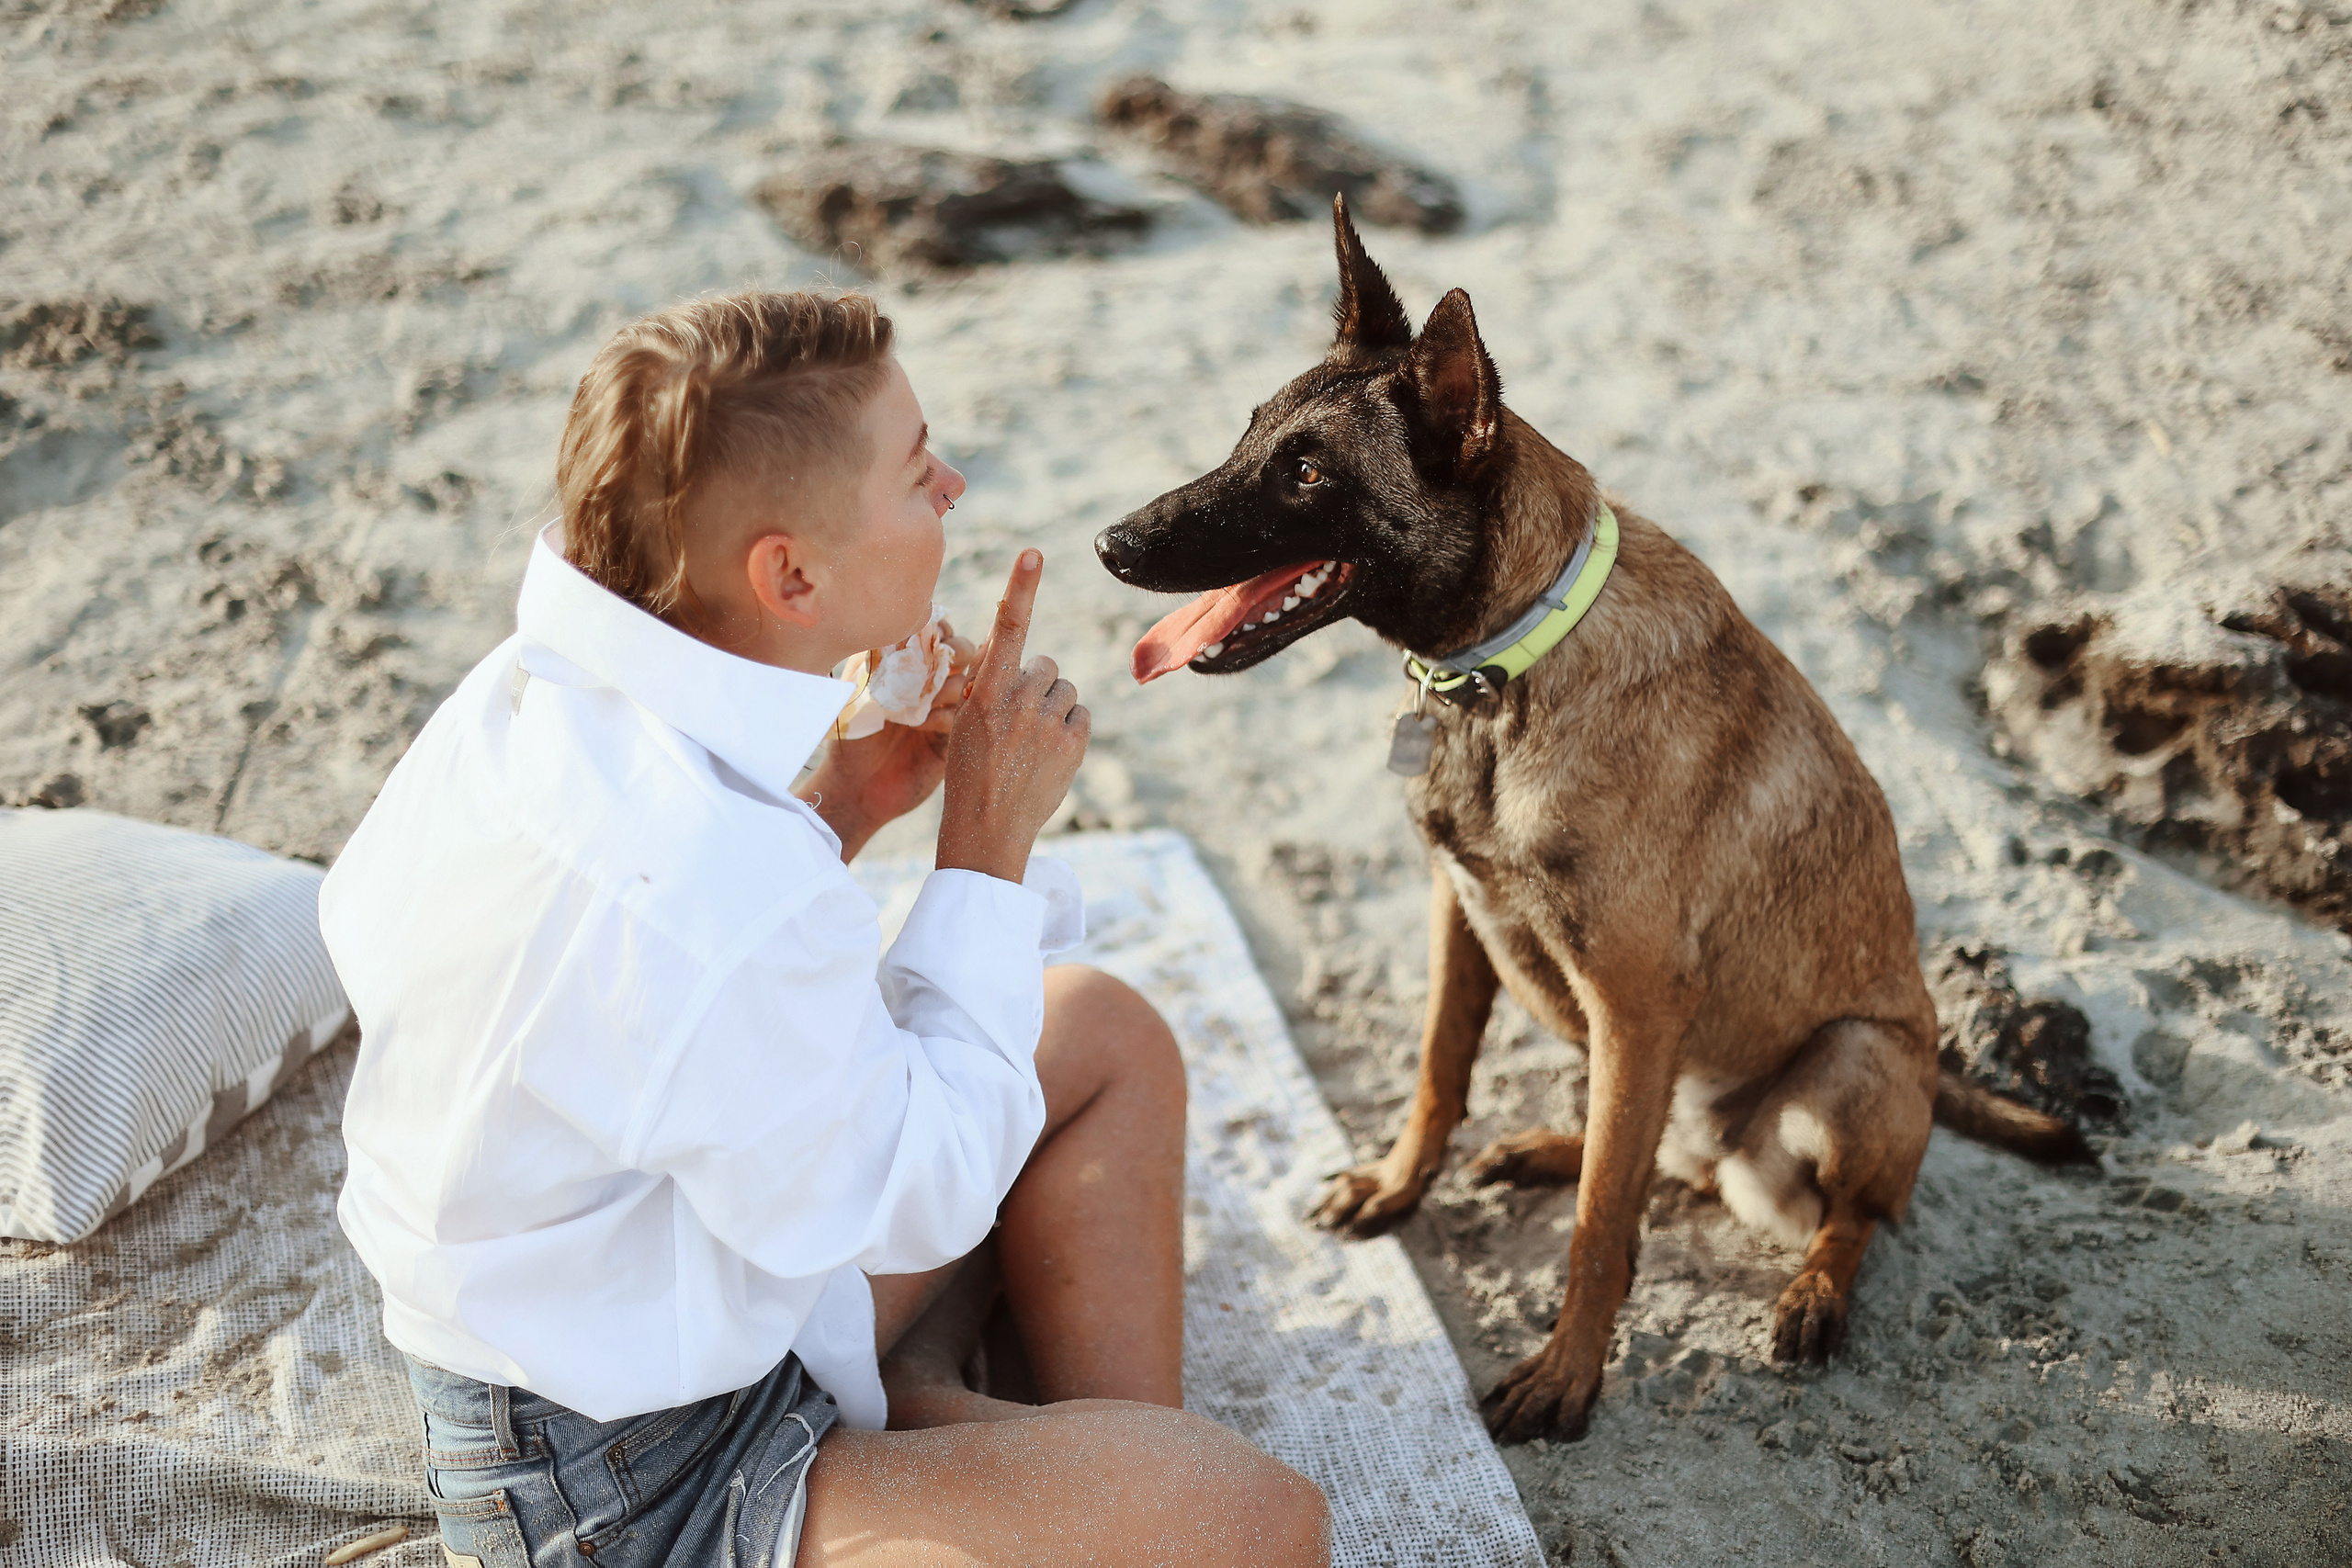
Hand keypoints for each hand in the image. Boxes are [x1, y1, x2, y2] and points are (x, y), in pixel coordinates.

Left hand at [800, 631, 978, 860]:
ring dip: (950, 685)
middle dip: (956, 650)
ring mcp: (946, 710)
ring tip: (925, 702)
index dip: (937, 626)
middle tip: (942, 661)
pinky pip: (966, 718)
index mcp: (909, 666)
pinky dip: (948, 716)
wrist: (854, 788)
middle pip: (962, 651)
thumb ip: (876, 658)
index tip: (930, 631)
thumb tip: (895, 626)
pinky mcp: (953, 739)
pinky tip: (925, 726)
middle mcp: (931, 684)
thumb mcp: (857, 693)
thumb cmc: (849, 738)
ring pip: (969, 682)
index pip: (933, 631)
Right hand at [936, 549, 1087, 883]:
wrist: (986, 829)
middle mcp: (1018, 701)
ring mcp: (1048, 723)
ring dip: (1053, 707)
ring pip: (1064, 689)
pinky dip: (1069, 727)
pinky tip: (1049, 752)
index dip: (1020, 589)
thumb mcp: (965, 722)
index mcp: (985, 692)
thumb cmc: (968, 772)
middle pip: (1045, 665)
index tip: (1033, 554)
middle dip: (1036, 684)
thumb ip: (989, 684)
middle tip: (1017, 721)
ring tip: (1031, 742)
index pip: (1006, 629)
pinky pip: (1080, 713)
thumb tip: (1014, 653)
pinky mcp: (1073, 743)